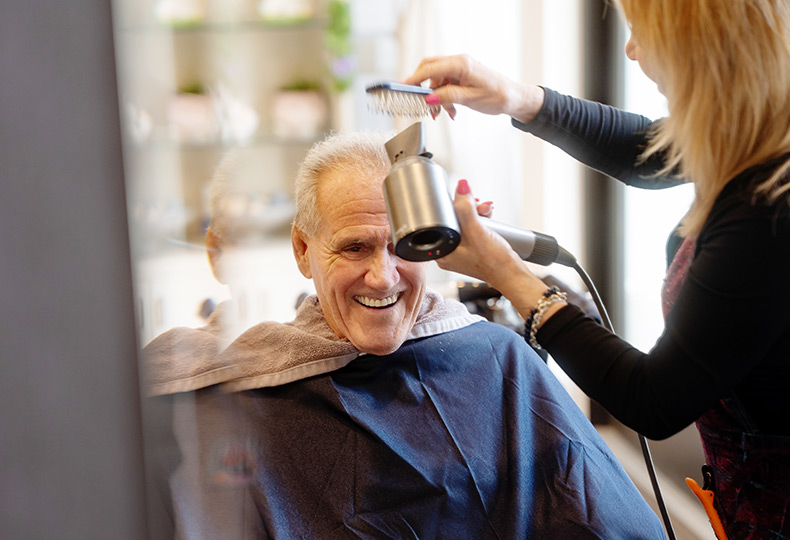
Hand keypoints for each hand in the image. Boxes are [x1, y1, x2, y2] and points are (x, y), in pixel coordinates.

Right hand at [403, 54, 544, 122]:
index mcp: (461, 64)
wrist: (513, 98)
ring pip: (437, 81)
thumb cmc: (498, 96)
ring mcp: (460, 68)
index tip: (403, 88)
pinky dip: (444, 98)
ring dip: (437, 98)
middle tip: (421, 103)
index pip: (430, 69)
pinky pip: (445, 85)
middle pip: (430, 69)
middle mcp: (459, 62)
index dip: (414, 79)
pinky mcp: (462, 76)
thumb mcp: (470, 99)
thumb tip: (430, 98)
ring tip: (443, 114)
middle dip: (423, 88)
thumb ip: (448, 97)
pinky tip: (451, 111)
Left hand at [439, 180, 561, 322]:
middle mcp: (447, 253)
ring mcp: (460, 252)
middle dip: (468, 208)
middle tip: (480, 204)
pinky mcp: (471, 251)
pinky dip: (480, 222)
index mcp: (441, 252)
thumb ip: (466, 208)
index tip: (463, 198)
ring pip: (463, 223)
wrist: (512, 275)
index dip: (452, 205)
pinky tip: (488, 217)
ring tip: (488, 210)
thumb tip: (460, 186)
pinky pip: (471, 230)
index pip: (439, 220)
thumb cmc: (494, 261)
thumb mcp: (477, 230)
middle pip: (452, 220)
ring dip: (476, 213)